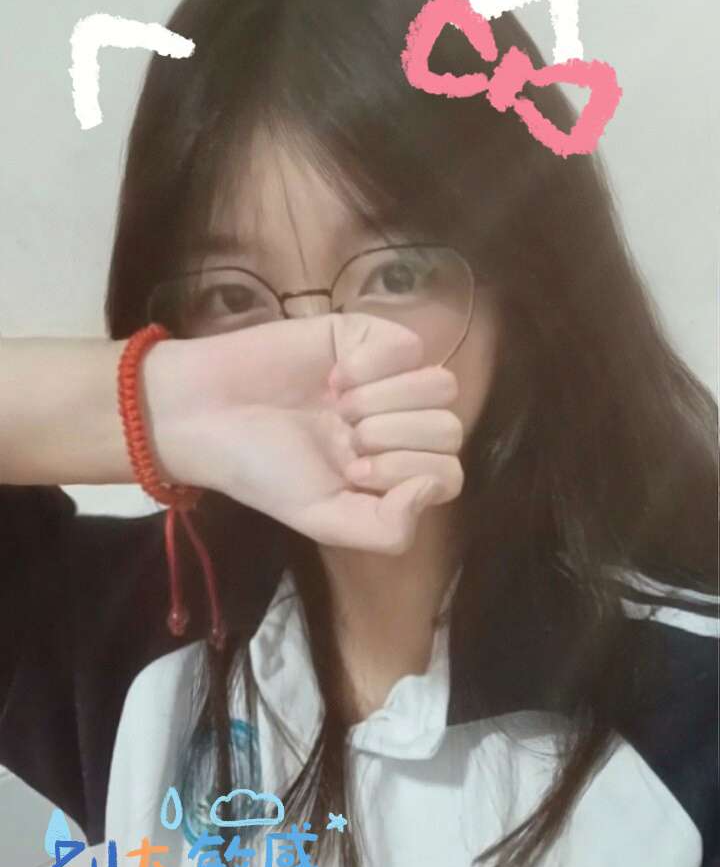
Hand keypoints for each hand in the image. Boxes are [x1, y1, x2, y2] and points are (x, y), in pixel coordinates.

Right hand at [148, 312, 463, 553]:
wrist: (207, 413)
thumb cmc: (263, 469)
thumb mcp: (325, 520)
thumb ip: (390, 529)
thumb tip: (432, 487)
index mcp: (393, 472)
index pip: (447, 474)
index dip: (406, 474)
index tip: (351, 472)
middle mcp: (398, 425)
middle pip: (450, 430)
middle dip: (394, 440)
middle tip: (342, 440)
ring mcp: (389, 380)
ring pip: (441, 387)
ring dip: (386, 402)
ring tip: (339, 408)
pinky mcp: (370, 337)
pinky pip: (410, 347)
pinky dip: (373, 365)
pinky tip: (334, 376)